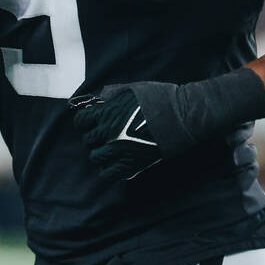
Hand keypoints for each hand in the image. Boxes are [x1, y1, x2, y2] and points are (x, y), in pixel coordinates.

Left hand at [69, 68, 264, 180]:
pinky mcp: (133, 164)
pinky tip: (116, 164)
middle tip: (106, 135)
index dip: (86, 121)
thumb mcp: (134, 89)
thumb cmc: (161, 98)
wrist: (183, 115)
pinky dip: (109, 170)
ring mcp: (120, 151)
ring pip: (96, 158)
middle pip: (88, 140)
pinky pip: (108, 175)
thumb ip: (113, 92)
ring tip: (112, 149)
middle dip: (95, 136)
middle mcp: (110, 132)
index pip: (81, 121)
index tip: (93, 122)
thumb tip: (100, 97)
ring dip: (101, 153)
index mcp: (108, 112)